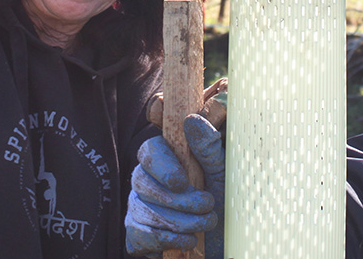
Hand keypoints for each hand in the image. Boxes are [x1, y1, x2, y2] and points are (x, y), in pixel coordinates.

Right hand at [126, 114, 225, 258]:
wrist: (225, 239)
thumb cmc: (225, 199)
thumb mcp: (223, 172)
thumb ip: (209, 148)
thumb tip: (193, 121)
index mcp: (168, 157)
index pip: (150, 149)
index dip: (161, 165)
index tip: (181, 182)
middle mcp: (148, 177)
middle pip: (142, 180)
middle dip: (177, 199)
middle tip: (207, 204)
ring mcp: (139, 203)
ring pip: (141, 208)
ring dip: (179, 221)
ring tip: (205, 223)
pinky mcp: (137, 231)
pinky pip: (139, 233)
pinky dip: (167, 239)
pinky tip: (187, 240)